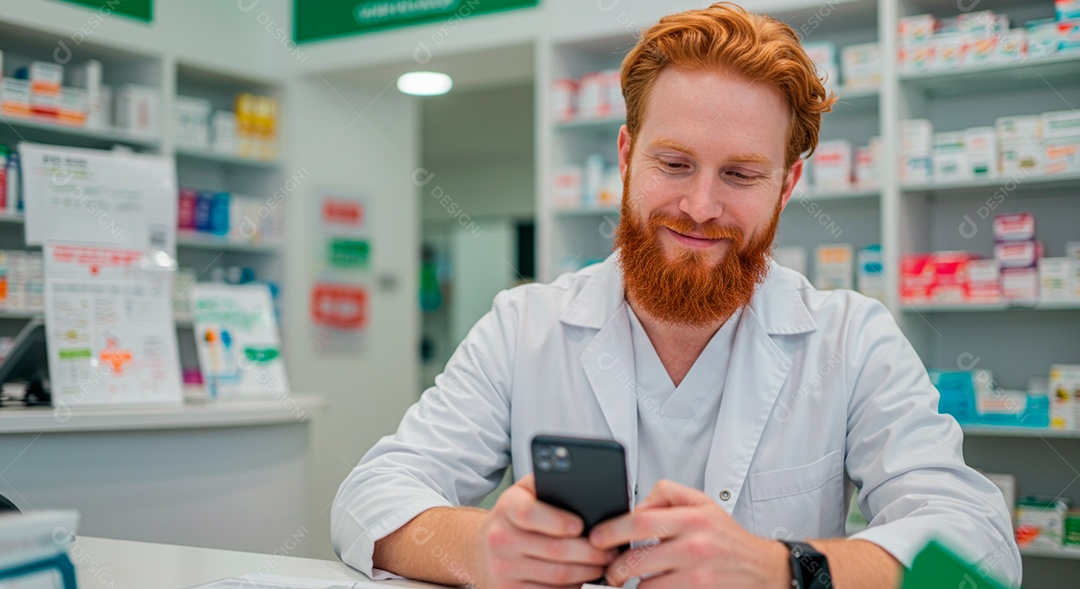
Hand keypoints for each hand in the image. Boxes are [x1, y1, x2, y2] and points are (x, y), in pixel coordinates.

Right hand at [470, 474, 617, 588]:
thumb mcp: (525, 492)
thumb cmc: (513, 517)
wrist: (481, 549)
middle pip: (554, 550)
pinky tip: (584, 579)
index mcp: (507, 507)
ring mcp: (503, 569)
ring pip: (557, 575)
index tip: (581, 526)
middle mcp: (501, 538)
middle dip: (590, 552)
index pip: (530, 514)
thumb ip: (550, 484)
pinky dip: (572, 588)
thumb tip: (587, 488)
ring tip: (603, 564)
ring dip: (587, 572)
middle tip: (610, 551)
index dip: (557, 521)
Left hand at [588, 480, 789, 587]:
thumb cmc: (727, 537)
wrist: (764, 570)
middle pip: (637, 558)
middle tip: (609, 570)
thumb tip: (636, 508)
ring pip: (646, 586)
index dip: (611, 531)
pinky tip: (652, 587)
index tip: (596, 538)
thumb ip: (667, 496)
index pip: (639, 521)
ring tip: (629, 582)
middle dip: (615, 567)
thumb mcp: (703, 504)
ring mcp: (699, 576)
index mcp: (693, 519)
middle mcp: (696, 547)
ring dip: (633, 586)